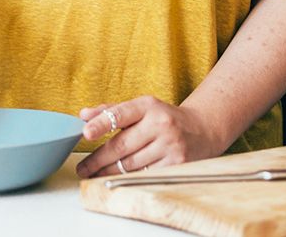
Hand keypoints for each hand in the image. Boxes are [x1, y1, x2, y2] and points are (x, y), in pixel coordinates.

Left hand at [74, 96, 228, 177]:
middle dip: (98, 160)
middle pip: (122, 146)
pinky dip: (128, 178)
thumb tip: (83, 115)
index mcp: (149, 106)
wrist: (202, 129)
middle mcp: (160, 124)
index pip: (121, 114)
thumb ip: (112, 110)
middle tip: (83, 168)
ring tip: (94, 175)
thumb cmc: (163, 118)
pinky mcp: (177, 164)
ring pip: (131, 164)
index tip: (85, 133)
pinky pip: (145, 175)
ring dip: (109, 172)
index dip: (101, 124)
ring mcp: (170, 145)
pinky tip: (116, 180)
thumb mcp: (141, 108)